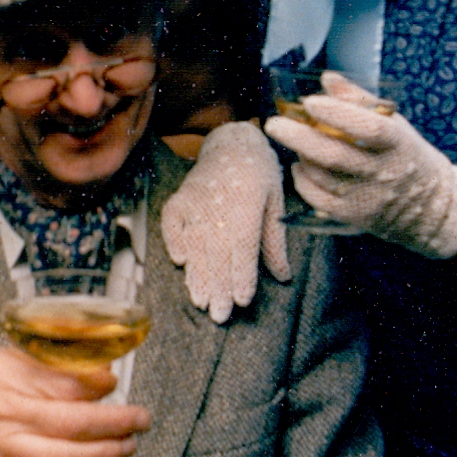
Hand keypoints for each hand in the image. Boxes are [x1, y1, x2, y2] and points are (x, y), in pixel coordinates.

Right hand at [0, 348, 149, 456]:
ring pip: (57, 456)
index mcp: (2, 374)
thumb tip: (95, 373)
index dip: (97, 385)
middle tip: (141, 419)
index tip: (121, 385)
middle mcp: (1, 410)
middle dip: (114, 421)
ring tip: (126, 447)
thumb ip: (41, 366)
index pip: (60, 381)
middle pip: (69, 420)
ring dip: (99, 454)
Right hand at [161, 121, 290, 322]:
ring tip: (200, 301)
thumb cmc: (260, 174)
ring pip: (195, 242)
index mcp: (248, 202)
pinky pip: (172, 221)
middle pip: (217, 251)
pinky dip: (174, 241)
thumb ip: (276, 240)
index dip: (242, 274)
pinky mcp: (181, 197)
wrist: (232, 141)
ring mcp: (196, 199)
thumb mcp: (277, 202)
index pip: (243, 245)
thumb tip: (284, 277)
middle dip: (218, 286)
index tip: (242, 300)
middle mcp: (219, 202)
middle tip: (219, 315)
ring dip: (197, 274)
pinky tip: (179, 262)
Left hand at [265, 73, 456, 257]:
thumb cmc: (406, 154)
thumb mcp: (395, 124)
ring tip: (292, 138)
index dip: (338, 113)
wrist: (431, 208)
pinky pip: (317, 198)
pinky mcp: (353, 217)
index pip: (369, 128)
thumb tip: (327, 78)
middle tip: (274, 124)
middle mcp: (382, 173)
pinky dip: (302, 179)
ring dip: (300, 154)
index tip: (310, 101)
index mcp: (397, 144)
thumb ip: (360, 100)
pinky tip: (301, 165)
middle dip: (298, 138)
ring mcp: (367, 198)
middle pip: (335, 157)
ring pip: (322, 176)